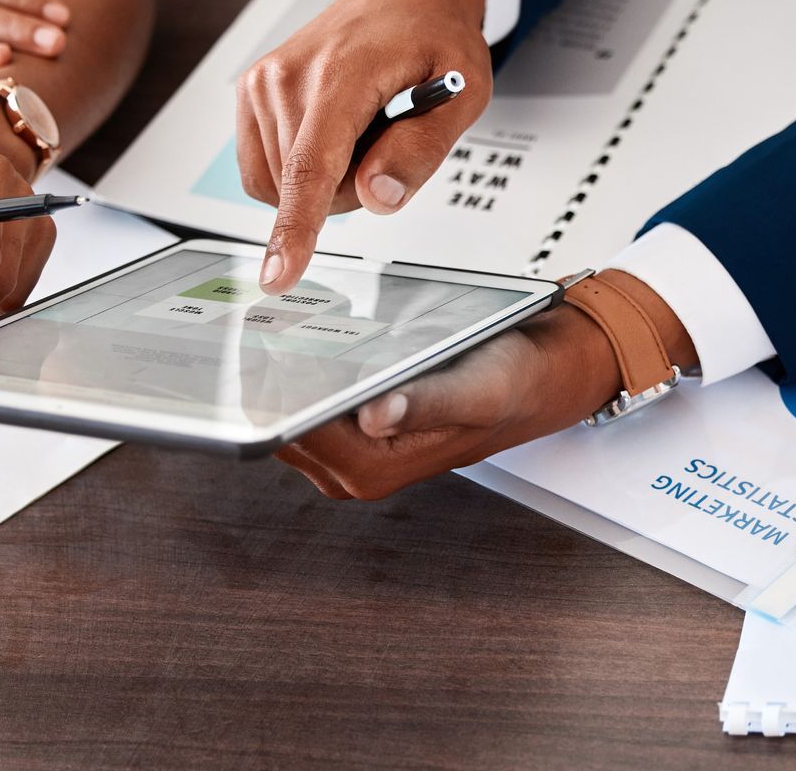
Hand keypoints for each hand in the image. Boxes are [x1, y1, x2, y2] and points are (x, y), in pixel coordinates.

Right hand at [237, 0, 490, 292]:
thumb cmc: (438, 34)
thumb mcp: (464, 93)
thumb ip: (422, 149)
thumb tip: (378, 197)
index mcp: (341, 73)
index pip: (310, 167)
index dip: (295, 229)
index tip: (278, 274)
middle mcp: (288, 74)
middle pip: (302, 187)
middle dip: (348, 188)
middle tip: (389, 138)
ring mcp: (263, 82)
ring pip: (278, 183)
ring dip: (325, 178)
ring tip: (365, 126)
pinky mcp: (252, 91)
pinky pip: (266, 167)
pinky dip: (304, 165)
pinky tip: (338, 128)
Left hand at [275, 305, 619, 499]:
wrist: (536, 376)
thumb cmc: (512, 381)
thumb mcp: (477, 389)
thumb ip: (427, 404)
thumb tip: (375, 417)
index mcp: (375, 469)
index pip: (294, 431)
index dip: (272, 389)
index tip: (259, 344)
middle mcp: (356, 470)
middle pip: (281, 424)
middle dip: (268, 380)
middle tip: (263, 325)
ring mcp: (350, 452)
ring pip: (287, 413)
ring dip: (281, 374)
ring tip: (280, 327)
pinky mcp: (352, 430)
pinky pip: (306, 402)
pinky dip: (301, 371)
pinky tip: (307, 339)